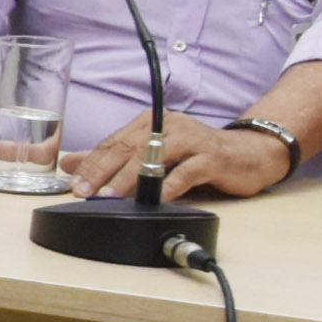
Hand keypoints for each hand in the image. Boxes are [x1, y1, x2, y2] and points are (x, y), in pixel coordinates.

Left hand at [67, 114, 299, 203]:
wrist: (250, 153)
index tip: (73, 182)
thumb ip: (114, 158)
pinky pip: (185, 173)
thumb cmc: (199, 154)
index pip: (114, 142)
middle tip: (83, 191)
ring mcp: (191, 140)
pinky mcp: (211, 157)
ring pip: (153, 158)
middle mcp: (168, 126)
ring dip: (129, 179)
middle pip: (128, 147)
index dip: (91, 163)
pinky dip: (168, 186)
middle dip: (102, 171)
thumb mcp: (155, 153)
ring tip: (109, 196)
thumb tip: (71, 164)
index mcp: (151, 122)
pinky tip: (154, 199)